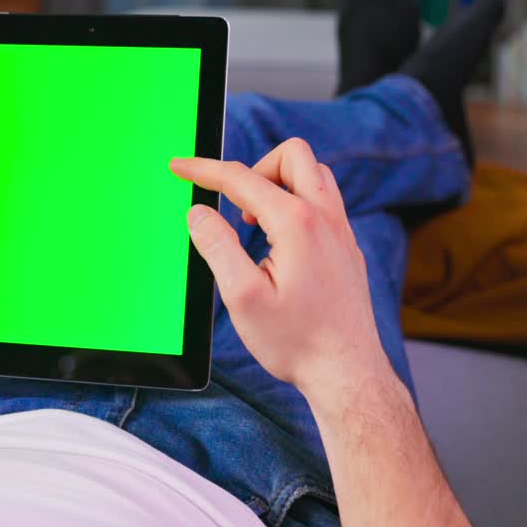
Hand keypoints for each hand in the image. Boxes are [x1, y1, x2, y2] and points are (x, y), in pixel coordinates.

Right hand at [170, 138, 392, 397]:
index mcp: (296, 224)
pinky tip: (279, 241)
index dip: (204, 170)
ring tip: (255, 221)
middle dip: (254, 167)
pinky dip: (295, 202)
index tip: (179, 166)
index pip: (242, 179)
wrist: (346, 371)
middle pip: (292, 155)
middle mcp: (326, 218)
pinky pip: (324, 200)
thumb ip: (217, 246)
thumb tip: (199, 212)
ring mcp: (342, 231)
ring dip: (279, 182)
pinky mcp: (347, 247)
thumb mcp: (242, 297)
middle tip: (234, 203)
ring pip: (313, 173)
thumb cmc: (296, 341)